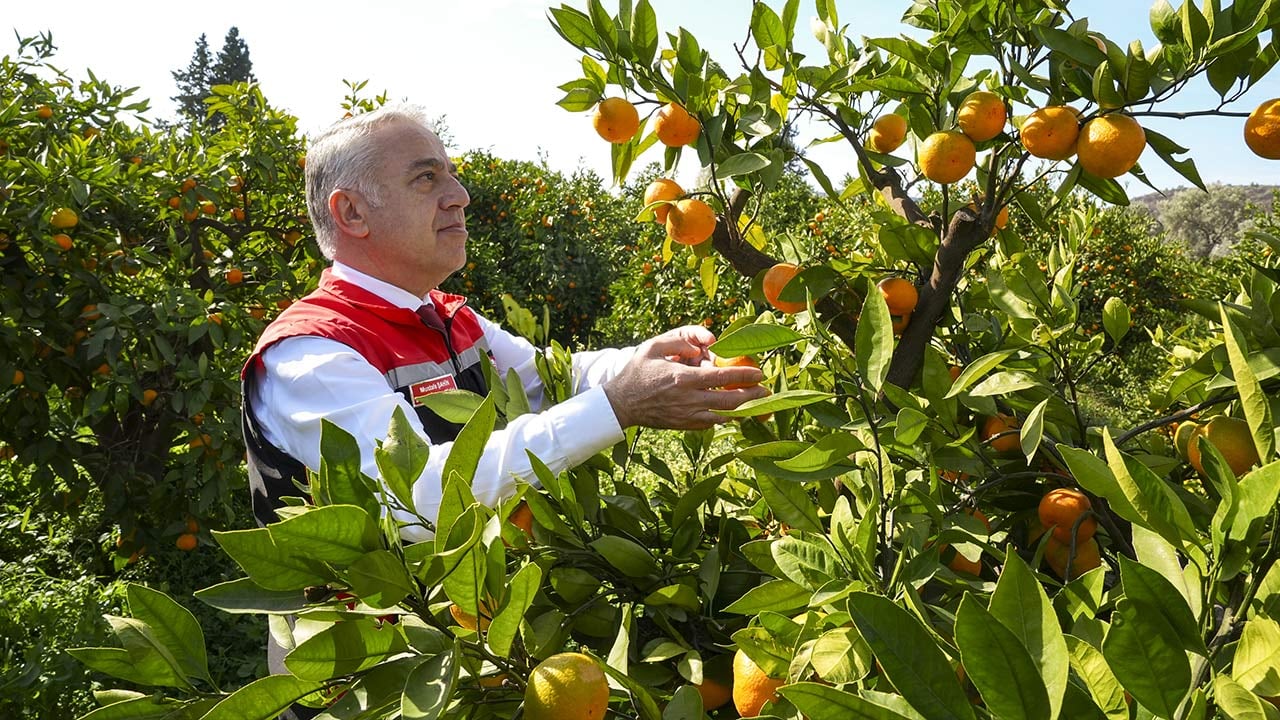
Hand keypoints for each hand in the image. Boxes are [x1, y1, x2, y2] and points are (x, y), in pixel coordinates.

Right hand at [603, 326, 768, 429]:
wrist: (621, 403)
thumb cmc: (636, 372)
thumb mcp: (653, 347)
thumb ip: (679, 341)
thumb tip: (702, 344)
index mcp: (682, 378)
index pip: (721, 377)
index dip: (743, 376)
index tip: (759, 373)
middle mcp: (687, 399)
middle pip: (728, 400)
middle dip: (751, 396)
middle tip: (765, 390)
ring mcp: (686, 415)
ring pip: (722, 415)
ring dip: (742, 409)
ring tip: (756, 402)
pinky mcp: (683, 425)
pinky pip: (710, 424)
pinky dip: (724, 417)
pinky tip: (732, 411)